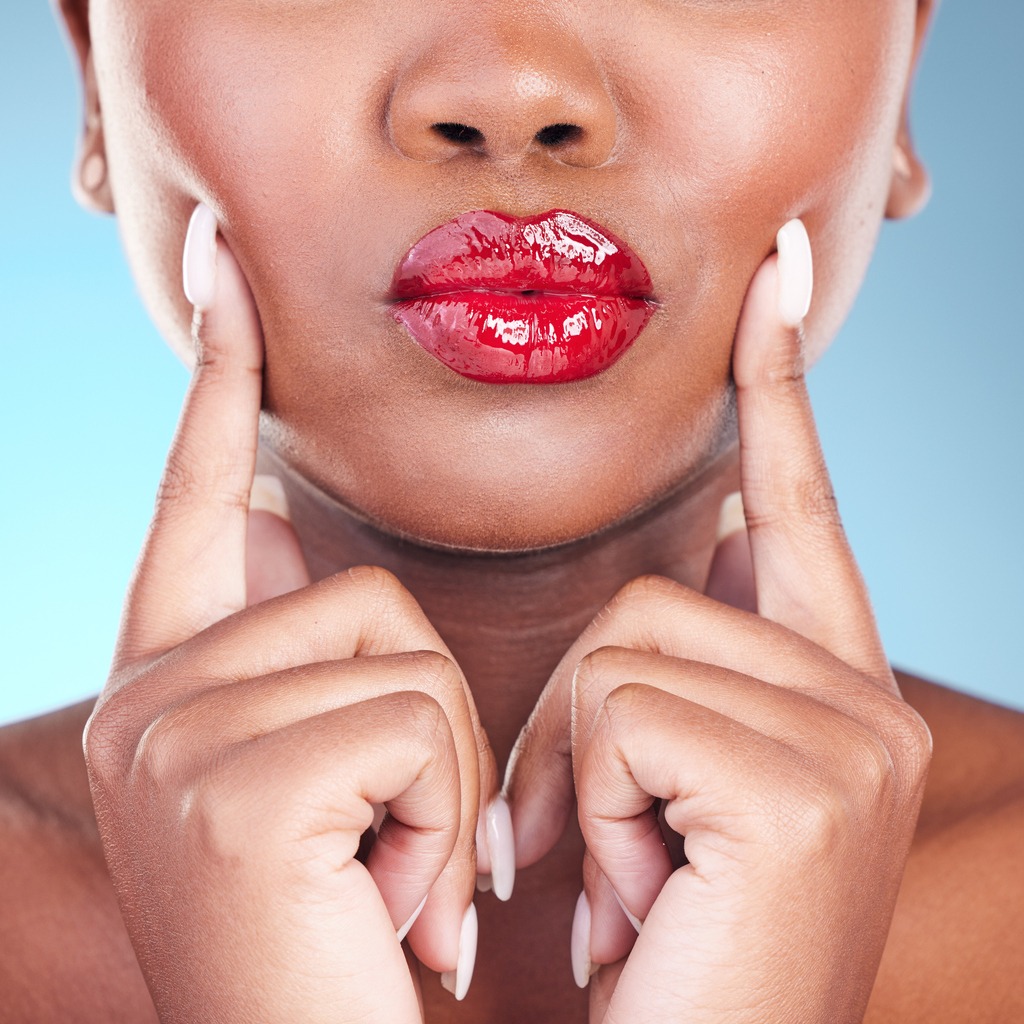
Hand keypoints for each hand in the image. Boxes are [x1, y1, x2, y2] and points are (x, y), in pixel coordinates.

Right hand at [84, 205, 503, 1022]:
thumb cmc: (354, 940)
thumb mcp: (332, 783)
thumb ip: (308, 652)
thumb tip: (277, 512)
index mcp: (176, 686)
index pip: (199, 496)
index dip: (214, 379)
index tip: (223, 262)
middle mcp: (146, 699)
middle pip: (359, 589)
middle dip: (423, 723)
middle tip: (396, 857)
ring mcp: (171, 735)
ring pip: (397, 645)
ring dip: (442, 777)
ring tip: (399, 885)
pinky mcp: (228, 782)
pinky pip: (412, 714)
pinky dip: (442, 813)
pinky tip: (395, 907)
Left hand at [505, 220, 932, 1022]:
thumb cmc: (664, 950)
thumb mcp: (661, 796)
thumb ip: (672, 678)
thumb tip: (669, 583)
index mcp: (828, 690)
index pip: (799, 506)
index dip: (781, 390)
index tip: (779, 276)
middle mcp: (864, 700)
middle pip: (654, 595)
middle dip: (577, 724)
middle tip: (584, 850)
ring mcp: (850, 738)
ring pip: (623, 648)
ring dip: (573, 774)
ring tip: (609, 881)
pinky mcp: (806, 784)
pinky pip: (620, 711)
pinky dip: (582, 804)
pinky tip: (622, 901)